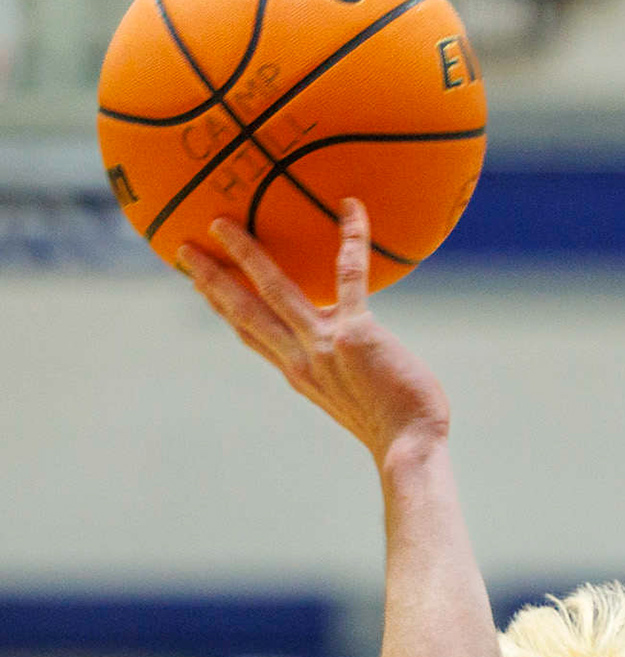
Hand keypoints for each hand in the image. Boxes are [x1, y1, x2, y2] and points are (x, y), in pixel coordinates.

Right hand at [178, 204, 449, 466]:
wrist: (409, 447)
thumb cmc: (395, 427)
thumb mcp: (352, 398)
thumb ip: (340, 370)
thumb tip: (351, 348)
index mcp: (298, 373)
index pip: (250, 335)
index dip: (224, 307)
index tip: (201, 287)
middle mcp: (301, 358)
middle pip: (243, 311)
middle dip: (211, 279)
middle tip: (182, 248)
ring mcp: (324, 345)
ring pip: (275, 289)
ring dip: (246, 255)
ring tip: (221, 224)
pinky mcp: (357, 333)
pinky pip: (350, 275)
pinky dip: (352, 238)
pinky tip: (352, 208)